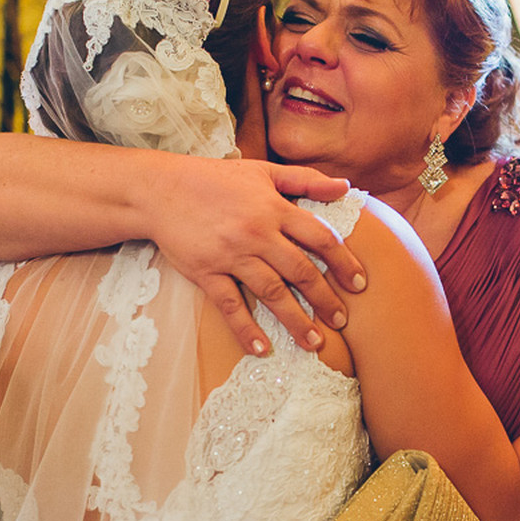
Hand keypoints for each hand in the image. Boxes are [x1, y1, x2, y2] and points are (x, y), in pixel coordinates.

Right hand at [149, 157, 365, 353]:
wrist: (160, 189)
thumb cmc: (213, 178)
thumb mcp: (262, 171)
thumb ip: (305, 180)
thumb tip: (345, 187)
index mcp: (274, 208)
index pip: (320, 238)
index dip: (344, 262)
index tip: (360, 284)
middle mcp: (257, 233)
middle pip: (301, 271)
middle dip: (326, 299)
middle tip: (342, 321)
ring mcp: (231, 255)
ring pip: (271, 293)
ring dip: (295, 320)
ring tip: (314, 343)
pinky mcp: (206, 273)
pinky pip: (231, 306)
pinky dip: (246, 329)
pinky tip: (262, 349)